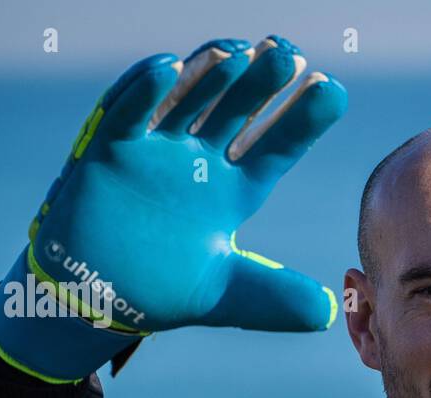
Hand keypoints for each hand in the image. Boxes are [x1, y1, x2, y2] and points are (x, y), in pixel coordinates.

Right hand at [0, 36, 346, 382]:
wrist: (97, 301)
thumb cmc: (163, 290)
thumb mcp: (229, 295)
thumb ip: (277, 298)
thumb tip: (328, 312)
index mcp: (234, 191)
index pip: (275, 147)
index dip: (302, 120)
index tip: (334, 91)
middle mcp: (199, 162)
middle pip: (237, 111)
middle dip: (262, 84)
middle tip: (290, 55)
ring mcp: (155, 152)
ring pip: (187, 100)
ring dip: (210, 74)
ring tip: (241, 52)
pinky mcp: (109, 153)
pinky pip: (127, 115)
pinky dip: (143, 92)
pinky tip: (166, 65)